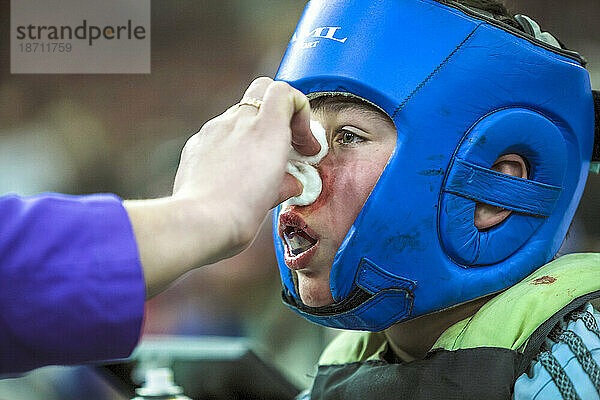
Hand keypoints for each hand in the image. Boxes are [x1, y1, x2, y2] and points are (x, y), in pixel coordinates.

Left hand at [126, 77, 317, 296]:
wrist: (199, 223)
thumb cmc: (239, 212)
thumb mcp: (275, 198)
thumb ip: (287, 182)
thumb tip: (290, 182)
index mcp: (266, 130)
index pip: (284, 93)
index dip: (299, 110)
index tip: (303, 142)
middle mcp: (239, 121)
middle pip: (261, 88)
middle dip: (277, 109)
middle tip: (284, 141)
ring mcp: (214, 129)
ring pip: (238, 114)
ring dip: (252, 131)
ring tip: (256, 165)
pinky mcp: (195, 144)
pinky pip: (218, 133)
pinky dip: (230, 145)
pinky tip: (231, 173)